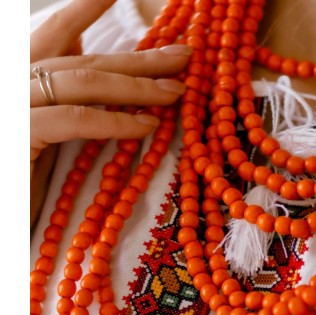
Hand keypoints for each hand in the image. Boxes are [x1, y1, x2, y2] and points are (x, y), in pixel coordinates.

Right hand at [30, 0, 190, 224]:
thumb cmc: (16, 182)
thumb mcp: (42, 135)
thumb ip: (66, 105)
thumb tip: (106, 82)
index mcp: (18, 74)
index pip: (56, 32)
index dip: (84, 9)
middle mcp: (12, 78)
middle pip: (84, 60)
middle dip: (139, 58)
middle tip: (183, 56)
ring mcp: (13, 103)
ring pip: (83, 82)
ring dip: (136, 86)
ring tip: (176, 93)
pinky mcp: (18, 133)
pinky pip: (74, 119)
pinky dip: (114, 120)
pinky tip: (147, 124)